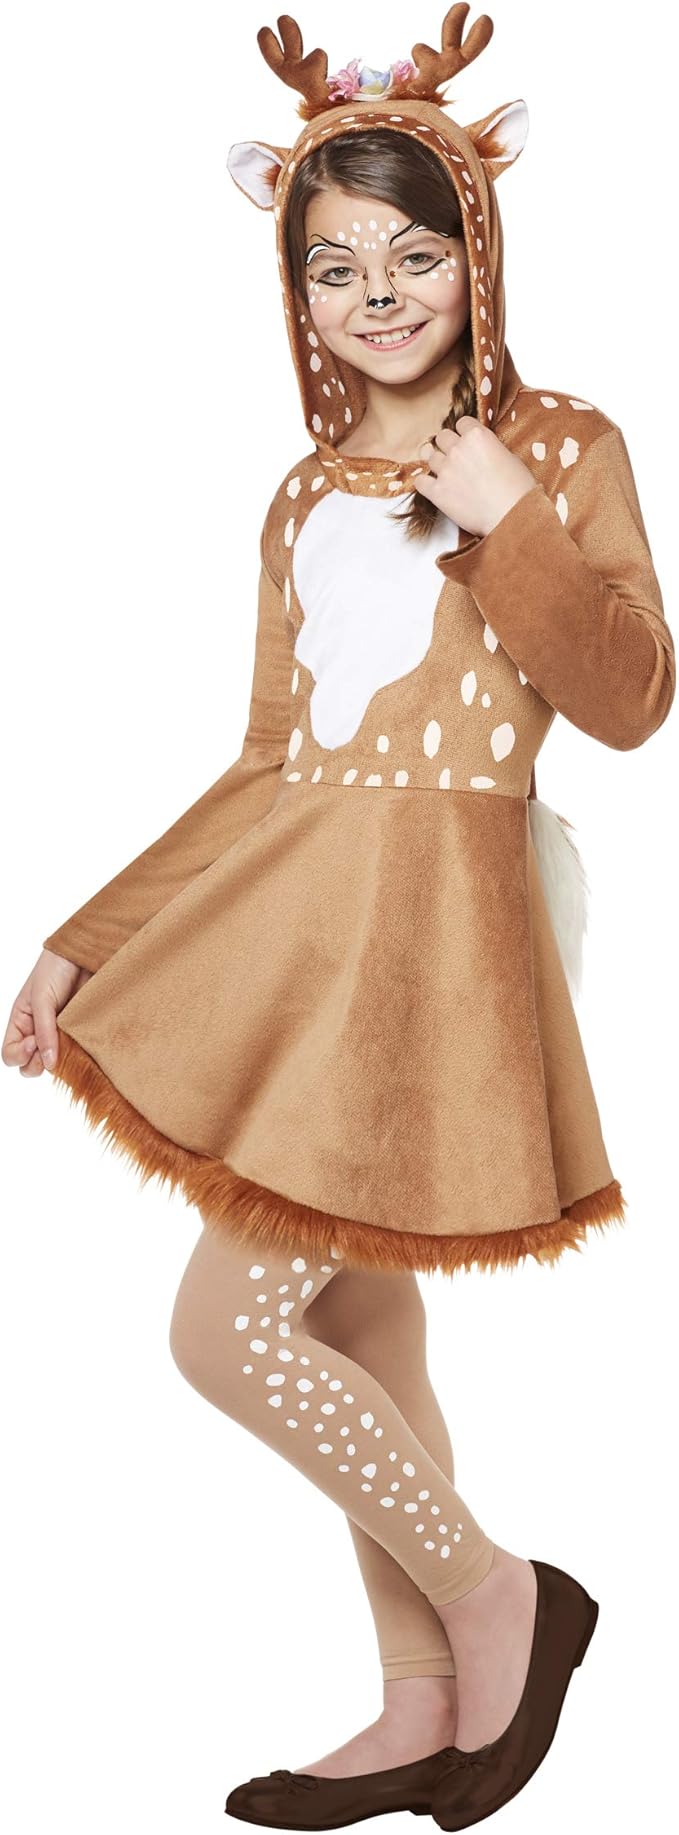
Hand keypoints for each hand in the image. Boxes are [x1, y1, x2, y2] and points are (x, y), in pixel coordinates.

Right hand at [1, 950, 93, 1079]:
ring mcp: (60, 1035)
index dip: (20, 1055)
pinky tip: (82, 1044)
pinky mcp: (80, 1034)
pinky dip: (78, 1056)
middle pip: (30, 1066)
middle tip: (51, 1048)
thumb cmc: (55, 968)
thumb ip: (43, 1030)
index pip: (11, 1054)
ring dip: (59, 1061)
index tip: (33, 1043)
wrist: (84, 954)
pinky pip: (76, 1054)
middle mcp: (38, 1033)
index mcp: (21, 1023)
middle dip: (37, 1064)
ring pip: (55, 1064)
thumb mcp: (42, 998)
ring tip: (68, 1044)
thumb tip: (48, 1064)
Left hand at [416, 416, 538, 537]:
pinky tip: (432, 487)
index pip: (461, 423)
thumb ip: (489, 448)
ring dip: (438, 463)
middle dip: (449, 445)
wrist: (513, 515)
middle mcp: (458, 449)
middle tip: (457, 458)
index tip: (467, 442)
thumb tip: (482, 451)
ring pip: (430, 457)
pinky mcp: (437, 492)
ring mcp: (446, 470)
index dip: (464, 433)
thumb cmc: (518, 489)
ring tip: (448, 475)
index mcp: (477, 435)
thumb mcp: (509, 457)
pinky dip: (424, 483)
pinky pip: (420, 482)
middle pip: (442, 437)